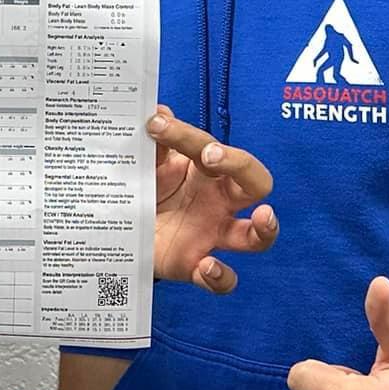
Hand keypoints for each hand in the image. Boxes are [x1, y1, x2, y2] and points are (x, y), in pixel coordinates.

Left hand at [148, 106, 277, 292]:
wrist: (123, 232)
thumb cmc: (146, 190)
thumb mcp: (146, 166)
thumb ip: (154, 144)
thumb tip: (158, 110)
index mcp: (206, 171)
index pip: (208, 147)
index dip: (185, 135)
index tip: (157, 125)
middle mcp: (219, 201)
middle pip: (255, 182)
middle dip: (241, 165)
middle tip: (212, 157)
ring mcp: (213, 234)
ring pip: (256, 237)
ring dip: (265, 228)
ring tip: (263, 217)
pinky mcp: (197, 267)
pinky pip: (223, 279)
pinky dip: (220, 276)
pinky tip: (208, 266)